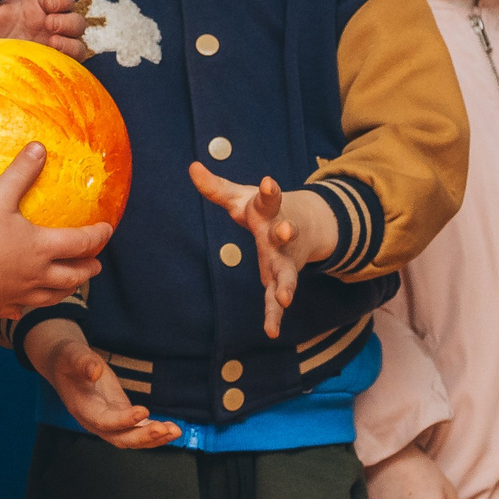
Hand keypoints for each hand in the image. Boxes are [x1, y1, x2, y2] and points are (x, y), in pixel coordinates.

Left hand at [0, 0, 87, 57]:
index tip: (47, 5)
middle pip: (76, 19)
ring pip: (78, 40)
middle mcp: (48, 25)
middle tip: (48, 24)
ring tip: (51, 42)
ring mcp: (50, 46)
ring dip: (71, 40)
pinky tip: (51, 54)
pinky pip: (72, 61)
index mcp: (37, 6)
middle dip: (68, 20)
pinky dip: (69, 56)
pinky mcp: (49, 64)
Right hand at [0, 143, 110, 320]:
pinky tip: (22, 306)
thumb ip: (20, 173)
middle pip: (71, 276)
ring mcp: (17, 295)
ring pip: (51, 297)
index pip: (80, 243)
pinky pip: (18, 310)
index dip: (97, 236)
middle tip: (96, 266)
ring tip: (71, 287)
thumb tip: (39, 148)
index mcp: (40, 248)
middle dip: (87, 269)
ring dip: (65, 291)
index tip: (107, 231)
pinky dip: (26, 306)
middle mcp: (35, 275)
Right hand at [24, 319, 180, 448]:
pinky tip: (171, 430)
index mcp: (82, 408)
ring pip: (132, 438)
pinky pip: (138, 430)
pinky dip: (154, 432)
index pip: (104, 421)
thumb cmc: (68, 358)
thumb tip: (95, 370)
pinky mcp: (120, 416)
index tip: (143, 410)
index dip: (123, 420)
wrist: (65, 364)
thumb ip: (83, 361)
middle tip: (164, 429)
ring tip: (175, 431)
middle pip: (120, 438)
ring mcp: (109, 421)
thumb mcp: (72, 354)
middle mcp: (95, 421)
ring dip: (154, 438)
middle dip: (143, 436)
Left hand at [186, 164, 336, 338]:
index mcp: (270, 211)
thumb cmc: (264, 209)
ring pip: (287, 272)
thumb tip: (192, 167)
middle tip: (287, 230)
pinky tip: (271, 331)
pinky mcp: (283, 277)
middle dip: (287, 232)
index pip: (270, 198)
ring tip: (285, 298)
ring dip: (286, 283)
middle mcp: (282, 234)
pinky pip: (278, 298)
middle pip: (285, 233)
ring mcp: (285, 258)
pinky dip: (275, 315)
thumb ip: (216, 187)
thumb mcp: (241, 197)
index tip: (268, 182)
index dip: (269, 191)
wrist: (306, 222)